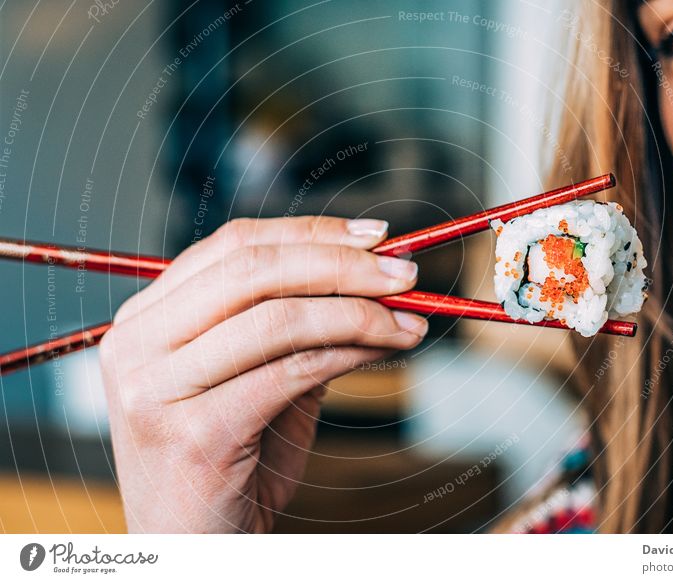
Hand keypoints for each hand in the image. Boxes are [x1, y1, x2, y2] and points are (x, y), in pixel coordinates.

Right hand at [98, 216, 426, 532]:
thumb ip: (299, 328)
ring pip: (278, 318)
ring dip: (359, 313)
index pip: (236, 245)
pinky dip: (347, 354)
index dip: (312, 232)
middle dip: (343, 265)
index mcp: (148, 318)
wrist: (194, 547)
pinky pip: (290, 372)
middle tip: (403, 274)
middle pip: (255, 269)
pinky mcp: (192, 433)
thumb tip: (373, 280)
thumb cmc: (230, 461)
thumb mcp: (259, 378)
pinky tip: (384, 351)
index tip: (374, 236)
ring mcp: (156, 389)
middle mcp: (138, 344)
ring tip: (408, 322)